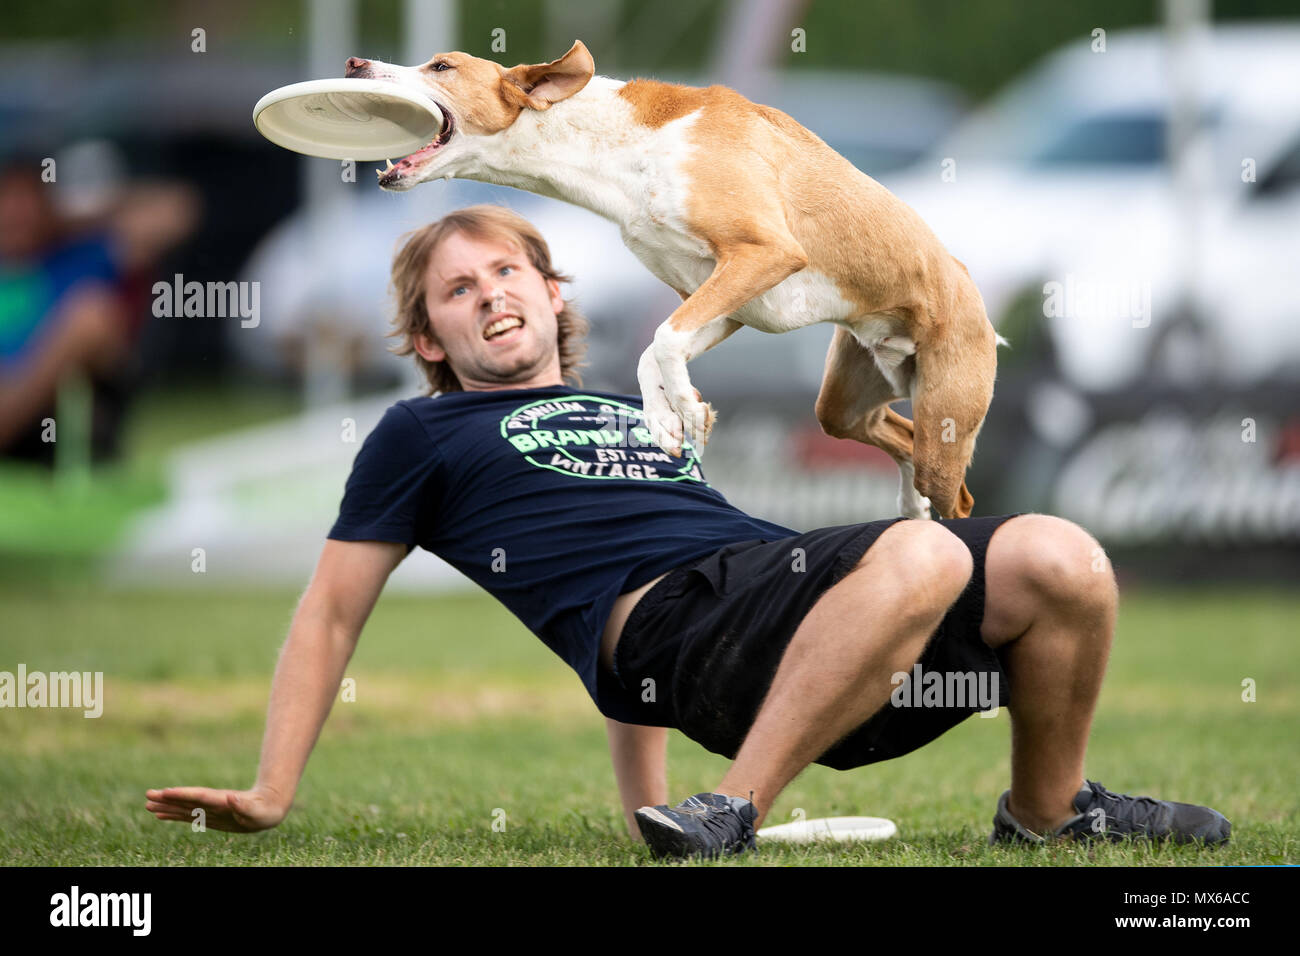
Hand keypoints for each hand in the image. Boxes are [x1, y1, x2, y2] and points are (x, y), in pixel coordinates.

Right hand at [145, 785, 289, 832]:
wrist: (268, 807)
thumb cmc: (264, 811)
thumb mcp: (258, 811)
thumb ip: (244, 806)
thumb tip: (231, 798)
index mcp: (222, 801)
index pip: (199, 796)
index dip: (183, 795)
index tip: (167, 792)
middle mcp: (212, 804)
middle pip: (186, 800)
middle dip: (168, 798)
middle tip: (147, 795)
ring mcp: (209, 809)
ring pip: (183, 807)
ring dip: (166, 806)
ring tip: (147, 804)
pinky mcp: (208, 816)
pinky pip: (186, 815)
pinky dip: (173, 814)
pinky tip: (160, 814)